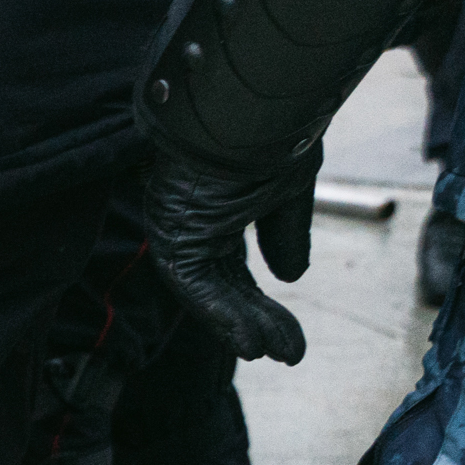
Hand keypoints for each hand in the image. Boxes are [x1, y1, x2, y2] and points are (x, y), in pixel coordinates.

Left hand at [141, 143, 319, 365]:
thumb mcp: (288, 191)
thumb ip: (285, 235)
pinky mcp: (174, 238)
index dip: (264, 306)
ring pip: (211, 292)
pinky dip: (222, 315)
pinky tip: (249, 342)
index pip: (238, 274)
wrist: (250, 109)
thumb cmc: (270, 137)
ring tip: (271, 353)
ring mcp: (181, 233)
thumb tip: (291, 278)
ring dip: (241, 325)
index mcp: (220, 215)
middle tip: (288, 354)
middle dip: (259, 321)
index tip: (290, 338)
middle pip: (226, 288)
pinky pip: (196, 286)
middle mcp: (196, 227)